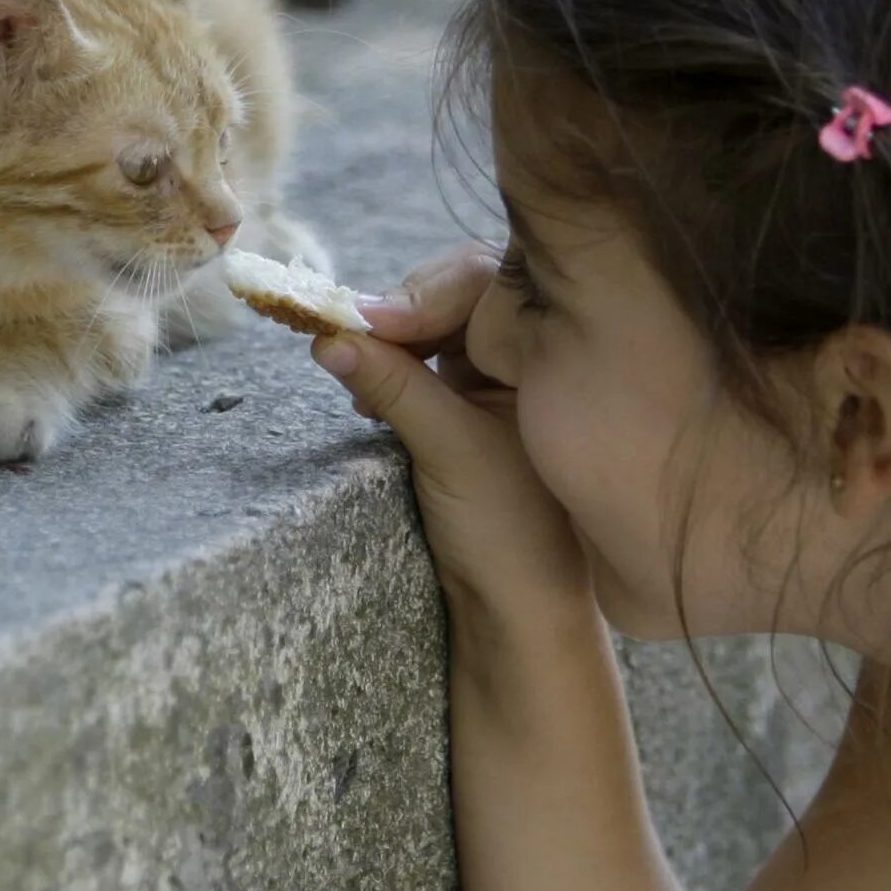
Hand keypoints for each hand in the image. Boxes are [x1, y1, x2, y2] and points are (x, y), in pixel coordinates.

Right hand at [315, 244, 593, 627]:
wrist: (523, 607)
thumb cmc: (513, 533)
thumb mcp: (449, 447)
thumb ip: (394, 385)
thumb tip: (330, 333)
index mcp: (561, 349)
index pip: (484, 282)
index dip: (423, 294)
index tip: (370, 321)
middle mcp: (538, 349)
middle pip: (456, 292)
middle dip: (402, 312)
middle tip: (352, 338)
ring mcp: (504, 372)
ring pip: (437, 323)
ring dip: (393, 340)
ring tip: (360, 374)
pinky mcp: (473, 397)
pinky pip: (428, 355)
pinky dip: (396, 365)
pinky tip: (371, 394)